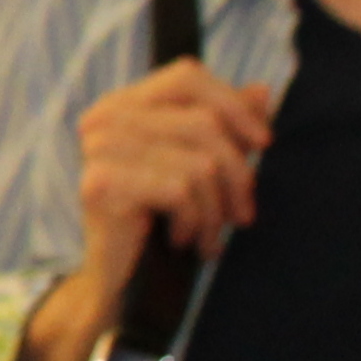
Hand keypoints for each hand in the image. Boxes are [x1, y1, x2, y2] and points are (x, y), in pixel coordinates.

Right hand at [16, 60, 277, 360]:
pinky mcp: (102, 184)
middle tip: (242, 213)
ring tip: (212, 233)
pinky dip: (197, 221)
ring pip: (198, 160)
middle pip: (203, 122)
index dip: (233, 105)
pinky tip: (187, 240)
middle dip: (238, 173)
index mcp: (123, 105)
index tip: (263, 146)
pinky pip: (181, 188)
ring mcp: (98, 150)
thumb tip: (262, 90)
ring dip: (218, 207)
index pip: (187, 76)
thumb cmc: (161, 223)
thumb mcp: (199, 168)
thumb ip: (225, 127)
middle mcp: (104, 119)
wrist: (122, 285)